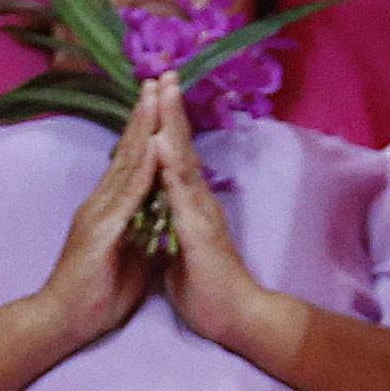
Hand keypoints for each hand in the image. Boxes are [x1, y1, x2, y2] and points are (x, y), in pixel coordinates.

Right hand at [38, 93, 163, 342]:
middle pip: (128, 149)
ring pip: (128, 161)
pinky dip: (144, 166)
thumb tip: (156, 222)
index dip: (146, 130)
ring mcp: (100, 212)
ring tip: (156, 95)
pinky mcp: (103, 229)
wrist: (63, 321)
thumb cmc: (95, 296)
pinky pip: (129, 193)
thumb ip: (140, 233)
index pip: (131, 161)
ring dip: (144, 127)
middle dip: (145, 114)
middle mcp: (102, 201)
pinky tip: (155, 144)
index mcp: (109, 208)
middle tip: (158, 78)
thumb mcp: (127, 257)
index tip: (160, 101)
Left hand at [143, 79, 293, 370]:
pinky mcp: (199, 229)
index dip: (164, 125)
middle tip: (163, 71)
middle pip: (181, 145)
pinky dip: (170, 163)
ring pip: (183, 158)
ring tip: (162, 89)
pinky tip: (161, 139)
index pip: (174, 157)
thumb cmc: (208, 292)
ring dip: (172, 122)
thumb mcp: (180, 252)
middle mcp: (197, 200)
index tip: (154, 94)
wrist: (235, 319)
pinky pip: (181, 191)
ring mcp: (200, 211)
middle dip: (170, 108)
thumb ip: (171, 228)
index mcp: (189, 205)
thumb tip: (161, 217)